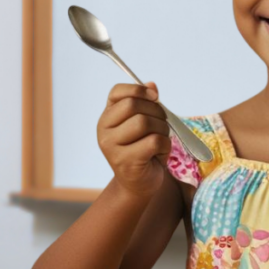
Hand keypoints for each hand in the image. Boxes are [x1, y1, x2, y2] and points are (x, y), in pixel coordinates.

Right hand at [96, 81, 171, 198]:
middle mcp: (104, 131)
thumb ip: (147, 104)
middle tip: (162, 123)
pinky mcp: (126, 161)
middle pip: (133, 105)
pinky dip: (165, 145)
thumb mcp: (145, 123)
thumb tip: (151, 85)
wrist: (140, 183)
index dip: (138, 90)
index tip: (155, 97)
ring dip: (162, 129)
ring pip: (144, 122)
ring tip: (161, 139)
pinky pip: (154, 141)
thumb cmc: (144, 150)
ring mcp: (112, 147)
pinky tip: (160, 153)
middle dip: (156, 111)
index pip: (117, 92)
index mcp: (107, 118)